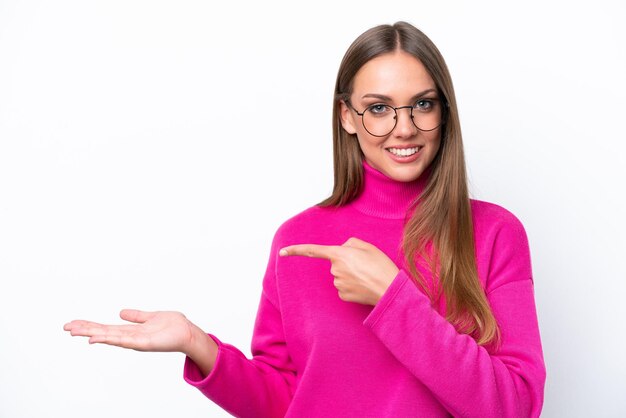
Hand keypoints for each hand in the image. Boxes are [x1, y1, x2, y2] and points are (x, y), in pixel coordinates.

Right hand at [63, 309, 215, 366]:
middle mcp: (130, 336)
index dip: (90, 325)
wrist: (188, 332)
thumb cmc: (172, 326)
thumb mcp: (150, 317)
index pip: (106, 327)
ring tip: (75, 332)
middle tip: (66, 327)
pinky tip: (96, 338)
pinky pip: (123, 341)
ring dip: (92, 334)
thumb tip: (121, 312)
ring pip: (109, 337)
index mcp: (131, 330)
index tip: (73, 323)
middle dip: (85, 330)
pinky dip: (109, 339)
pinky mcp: (143, 343)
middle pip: (103, 332)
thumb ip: (136, 316)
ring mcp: (135, 341)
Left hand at [279, 237, 398, 305]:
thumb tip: (342, 250)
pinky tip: (363, 286)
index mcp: (339, 254)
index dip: (296, 250)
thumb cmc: (381, 266)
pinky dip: (352, 285)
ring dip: (351, 274)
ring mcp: (338, 284)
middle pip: (336, 262)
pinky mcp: (343, 295)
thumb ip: (350, 243)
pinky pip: (344, 287)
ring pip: (340, 275)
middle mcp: (335, 270)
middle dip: (346, 262)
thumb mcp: (368, 247)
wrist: (390, 290)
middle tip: (365, 265)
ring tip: (367, 275)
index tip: (282, 252)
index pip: (313, 250)